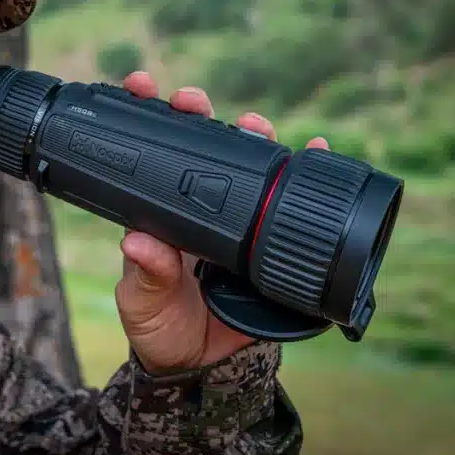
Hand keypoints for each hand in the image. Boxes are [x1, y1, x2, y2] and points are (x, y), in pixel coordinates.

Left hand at [114, 71, 329, 372]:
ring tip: (255, 122)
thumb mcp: (143, 304)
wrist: (203, 367)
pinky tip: (316, 148)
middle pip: (201, 148)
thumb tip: (138, 243)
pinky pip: (288, 201)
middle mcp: (197, 207)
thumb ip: (145, 277)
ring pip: (246, 164)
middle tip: (193, 101)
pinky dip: (306, 171)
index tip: (142, 87)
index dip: (149, 118)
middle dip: (199, 115)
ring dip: (252, 136)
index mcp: (160, 213)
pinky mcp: (267, 238)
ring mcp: (235, 219)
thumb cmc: (162, 329)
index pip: (153, 155)